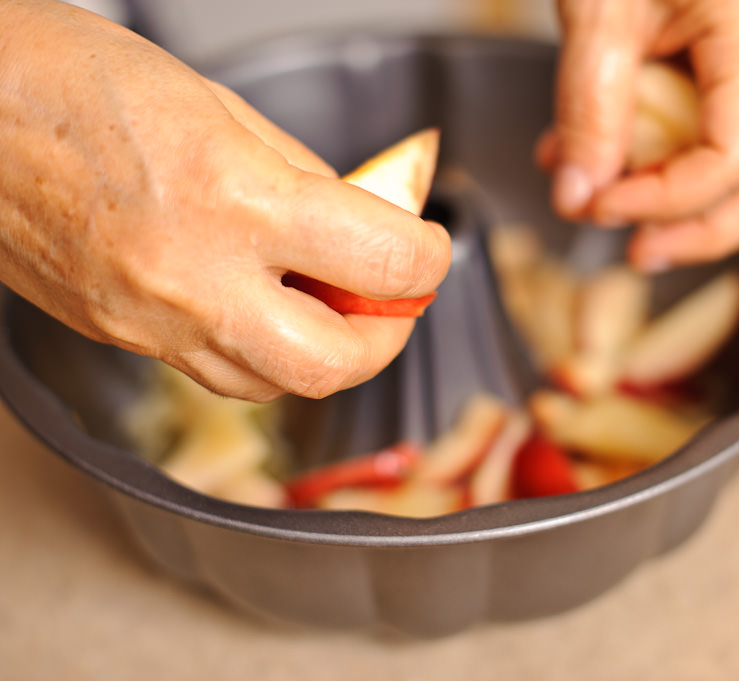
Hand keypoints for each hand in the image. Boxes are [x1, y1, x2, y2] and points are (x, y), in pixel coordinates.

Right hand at [0, 0, 450, 400]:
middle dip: (386, 337)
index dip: (428, 256)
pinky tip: (266, 306)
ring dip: (327, 354)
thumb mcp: (222, 109)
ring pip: (275, 386)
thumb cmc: (74, 83)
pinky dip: (265, 353)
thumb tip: (364, 218)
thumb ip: (307, 178)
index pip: (382, 261)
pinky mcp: (123, 339)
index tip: (427, 246)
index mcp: (235, 200)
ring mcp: (153, 322)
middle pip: (335, 365)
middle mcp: (196, 279)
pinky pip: (218, 371)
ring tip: (334, 305)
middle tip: (394, 299)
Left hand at [537, 0, 738, 269]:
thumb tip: (580, 196)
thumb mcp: (597, 14)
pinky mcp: (725, 74)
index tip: (602, 207)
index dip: (671, 200)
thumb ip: (590, 109)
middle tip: (636, 252)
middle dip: (703, 230)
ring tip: (614, 216)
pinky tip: (601, 166)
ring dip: (684, 210)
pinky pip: (713, 142)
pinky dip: (660, 169)